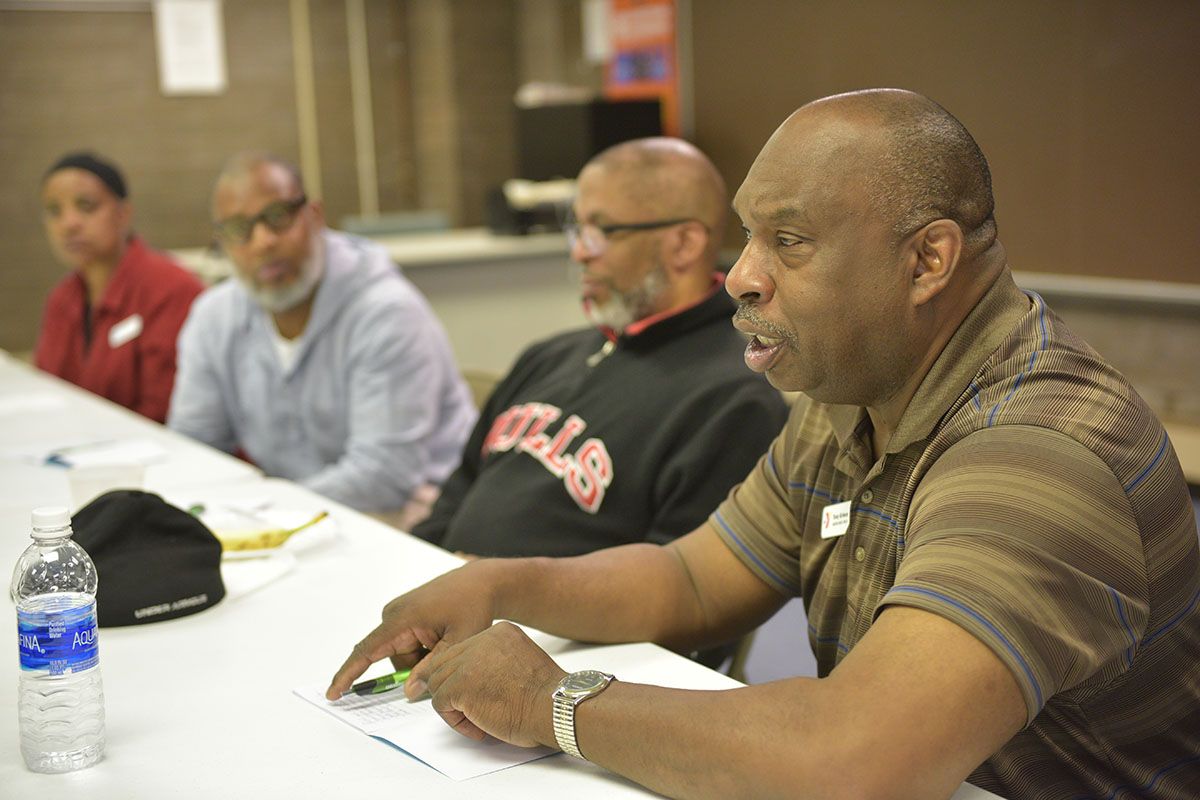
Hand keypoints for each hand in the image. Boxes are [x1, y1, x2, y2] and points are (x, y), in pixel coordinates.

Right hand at [325, 562, 497, 699]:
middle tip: (446, 652)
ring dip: (421, 658)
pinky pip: (405, 645)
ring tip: (446, 639)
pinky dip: (422, 649)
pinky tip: (440, 635)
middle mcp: (393, 614)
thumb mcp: (459, 641)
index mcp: (402, 618)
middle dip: (414, 667)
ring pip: (400, 655)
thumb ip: (432, 668)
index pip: (367, 651)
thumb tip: (407, 691)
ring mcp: (397, 614)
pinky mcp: (403, 615)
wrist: (480, 583)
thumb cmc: (472, 607)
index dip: (348, 674)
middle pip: (392, 660)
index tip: (333, 693)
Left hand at [406, 621, 565, 747]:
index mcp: (500, 632)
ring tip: (478, 720)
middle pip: (445, 663)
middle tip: (463, 711)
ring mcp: (469, 661)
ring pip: (438, 682)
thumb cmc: (547, 696)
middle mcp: (482, 640)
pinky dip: (455, 721)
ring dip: (453, 706)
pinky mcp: (460, 685)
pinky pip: (440, 703)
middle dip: (450, 689)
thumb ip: (496, 663)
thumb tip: (474, 679)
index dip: (461, 676)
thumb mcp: (520, 662)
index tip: (469, 693)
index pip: (462, 650)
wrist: (555, 708)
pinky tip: (478, 727)